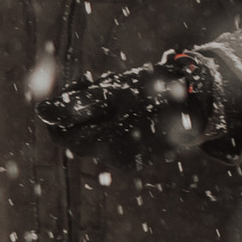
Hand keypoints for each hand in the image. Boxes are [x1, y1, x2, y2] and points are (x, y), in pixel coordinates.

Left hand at [35, 45, 241, 162]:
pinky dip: (112, 118)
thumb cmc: (156, 91)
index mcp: (108, 146)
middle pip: (79, 135)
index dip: (61, 110)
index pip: (64, 135)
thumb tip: (41, 112)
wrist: (201, 100)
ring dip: (97, 111)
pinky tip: (126, 100)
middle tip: (93, 81)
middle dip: (80, 108)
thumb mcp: (113, 92)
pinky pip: (113, 137)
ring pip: (96, 133)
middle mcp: (116, 159)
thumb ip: (76, 104)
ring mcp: (128, 160)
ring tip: (115, 87)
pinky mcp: (138, 155)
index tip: (75, 85)